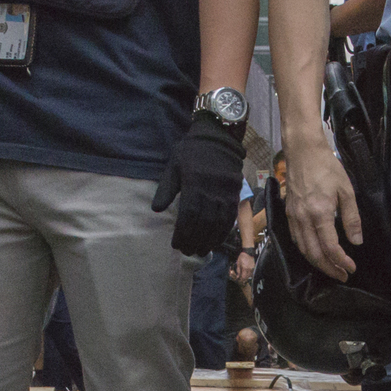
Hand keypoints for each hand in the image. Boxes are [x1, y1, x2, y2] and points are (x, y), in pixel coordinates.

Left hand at [152, 110, 245, 256]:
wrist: (218, 138)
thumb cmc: (191, 152)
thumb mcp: (174, 165)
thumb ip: (166, 188)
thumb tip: (156, 209)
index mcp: (194, 183)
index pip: (188, 214)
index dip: (182, 233)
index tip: (176, 244)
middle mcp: (211, 190)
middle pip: (203, 222)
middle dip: (194, 240)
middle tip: (186, 252)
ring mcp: (225, 193)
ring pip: (217, 223)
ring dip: (208, 240)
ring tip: (200, 251)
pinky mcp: (234, 194)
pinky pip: (230, 218)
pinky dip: (223, 232)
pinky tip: (215, 241)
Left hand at [231, 249, 255, 285]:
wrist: (248, 252)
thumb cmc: (242, 257)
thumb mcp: (238, 263)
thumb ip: (238, 270)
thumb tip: (238, 276)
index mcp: (245, 268)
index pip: (243, 277)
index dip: (241, 279)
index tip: (239, 279)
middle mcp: (249, 269)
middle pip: (247, 277)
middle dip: (243, 279)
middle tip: (241, 278)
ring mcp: (253, 268)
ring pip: (250, 276)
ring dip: (246, 276)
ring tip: (244, 275)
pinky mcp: (254, 267)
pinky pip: (252, 273)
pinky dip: (249, 274)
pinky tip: (247, 272)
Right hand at [283, 147, 362, 281]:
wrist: (303, 151)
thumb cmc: (327, 167)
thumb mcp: (346, 190)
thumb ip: (351, 217)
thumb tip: (356, 241)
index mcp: (319, 213)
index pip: (330, 247)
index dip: (341, 261)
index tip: (351, 268)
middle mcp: (303, 218)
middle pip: (314, 254)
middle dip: (329, 269)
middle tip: (342, 275)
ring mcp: (293, 217)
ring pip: (303, 249)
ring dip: (317, 263)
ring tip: (331, 268)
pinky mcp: (288, 214)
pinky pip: (296, 240)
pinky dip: (305, 251)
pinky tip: (315, 253)